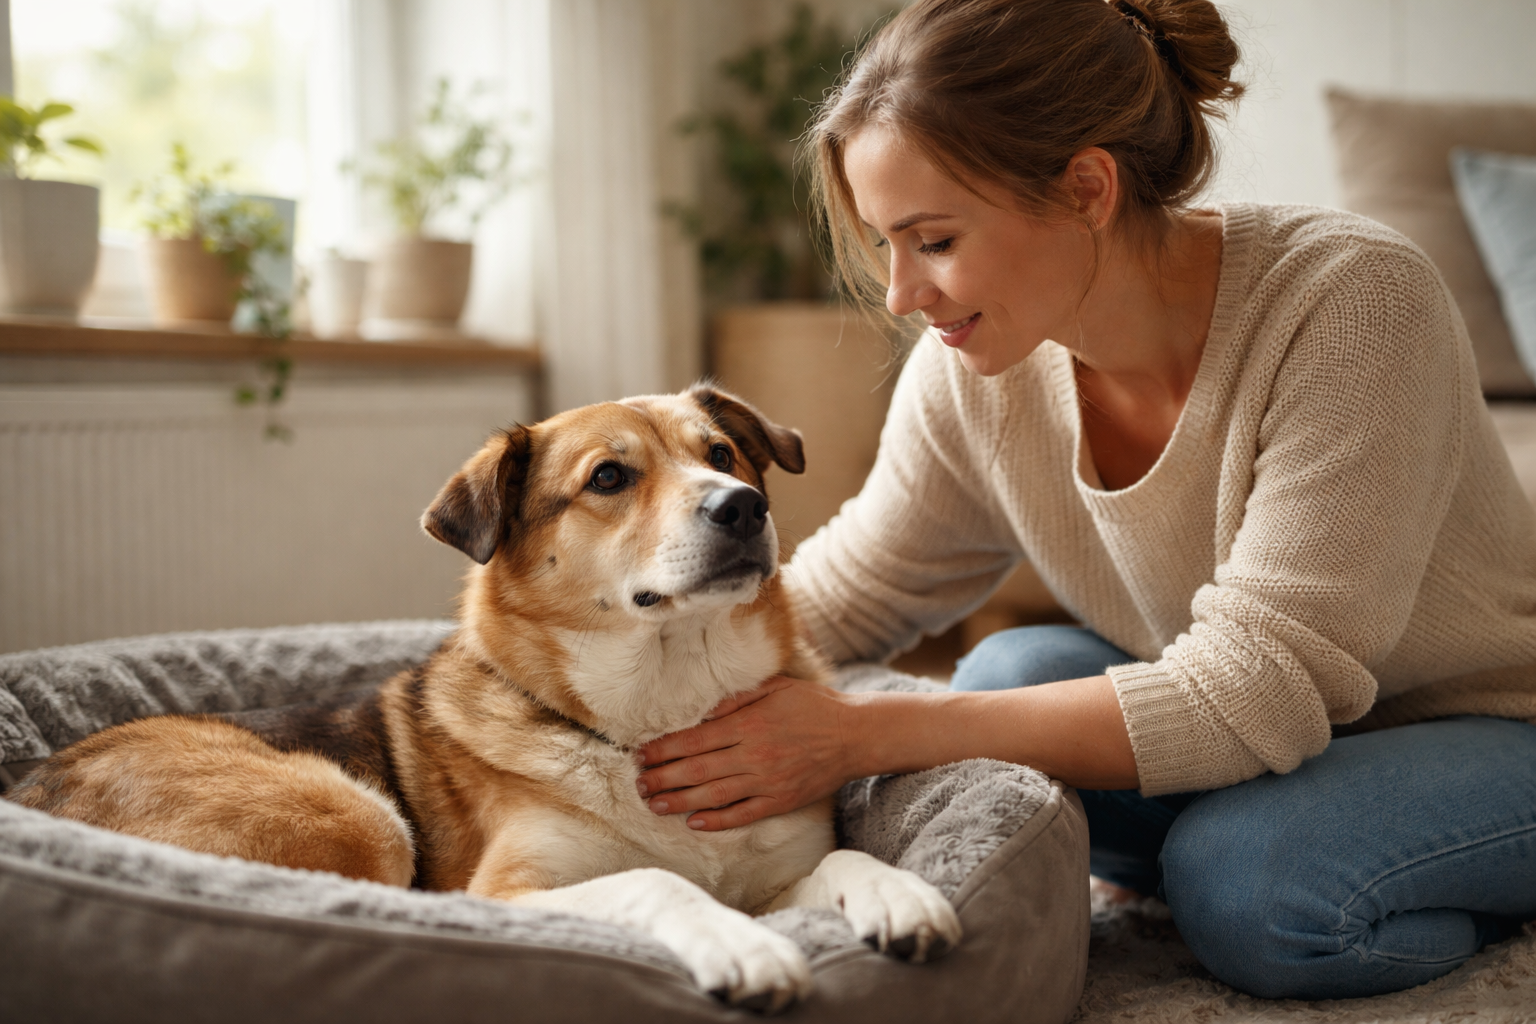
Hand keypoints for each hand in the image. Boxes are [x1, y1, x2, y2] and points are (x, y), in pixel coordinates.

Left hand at [634, 675, 855, 830]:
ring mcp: (767, 781)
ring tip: (654, 804)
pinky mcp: (781, 801)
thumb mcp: (775, 688)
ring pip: (713, 796)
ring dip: (679, 801)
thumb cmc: (814, 705)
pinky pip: (743, 815)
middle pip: (696, 770)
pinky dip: (717, 821)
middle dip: (662, 777)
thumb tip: (702, 712)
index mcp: (749, 724)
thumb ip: (737, 699)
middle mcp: (754, 755)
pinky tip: (694, 823)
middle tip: (637, 783)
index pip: (694, 739)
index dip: (663, 748)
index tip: (641, 754)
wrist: (856, 735)